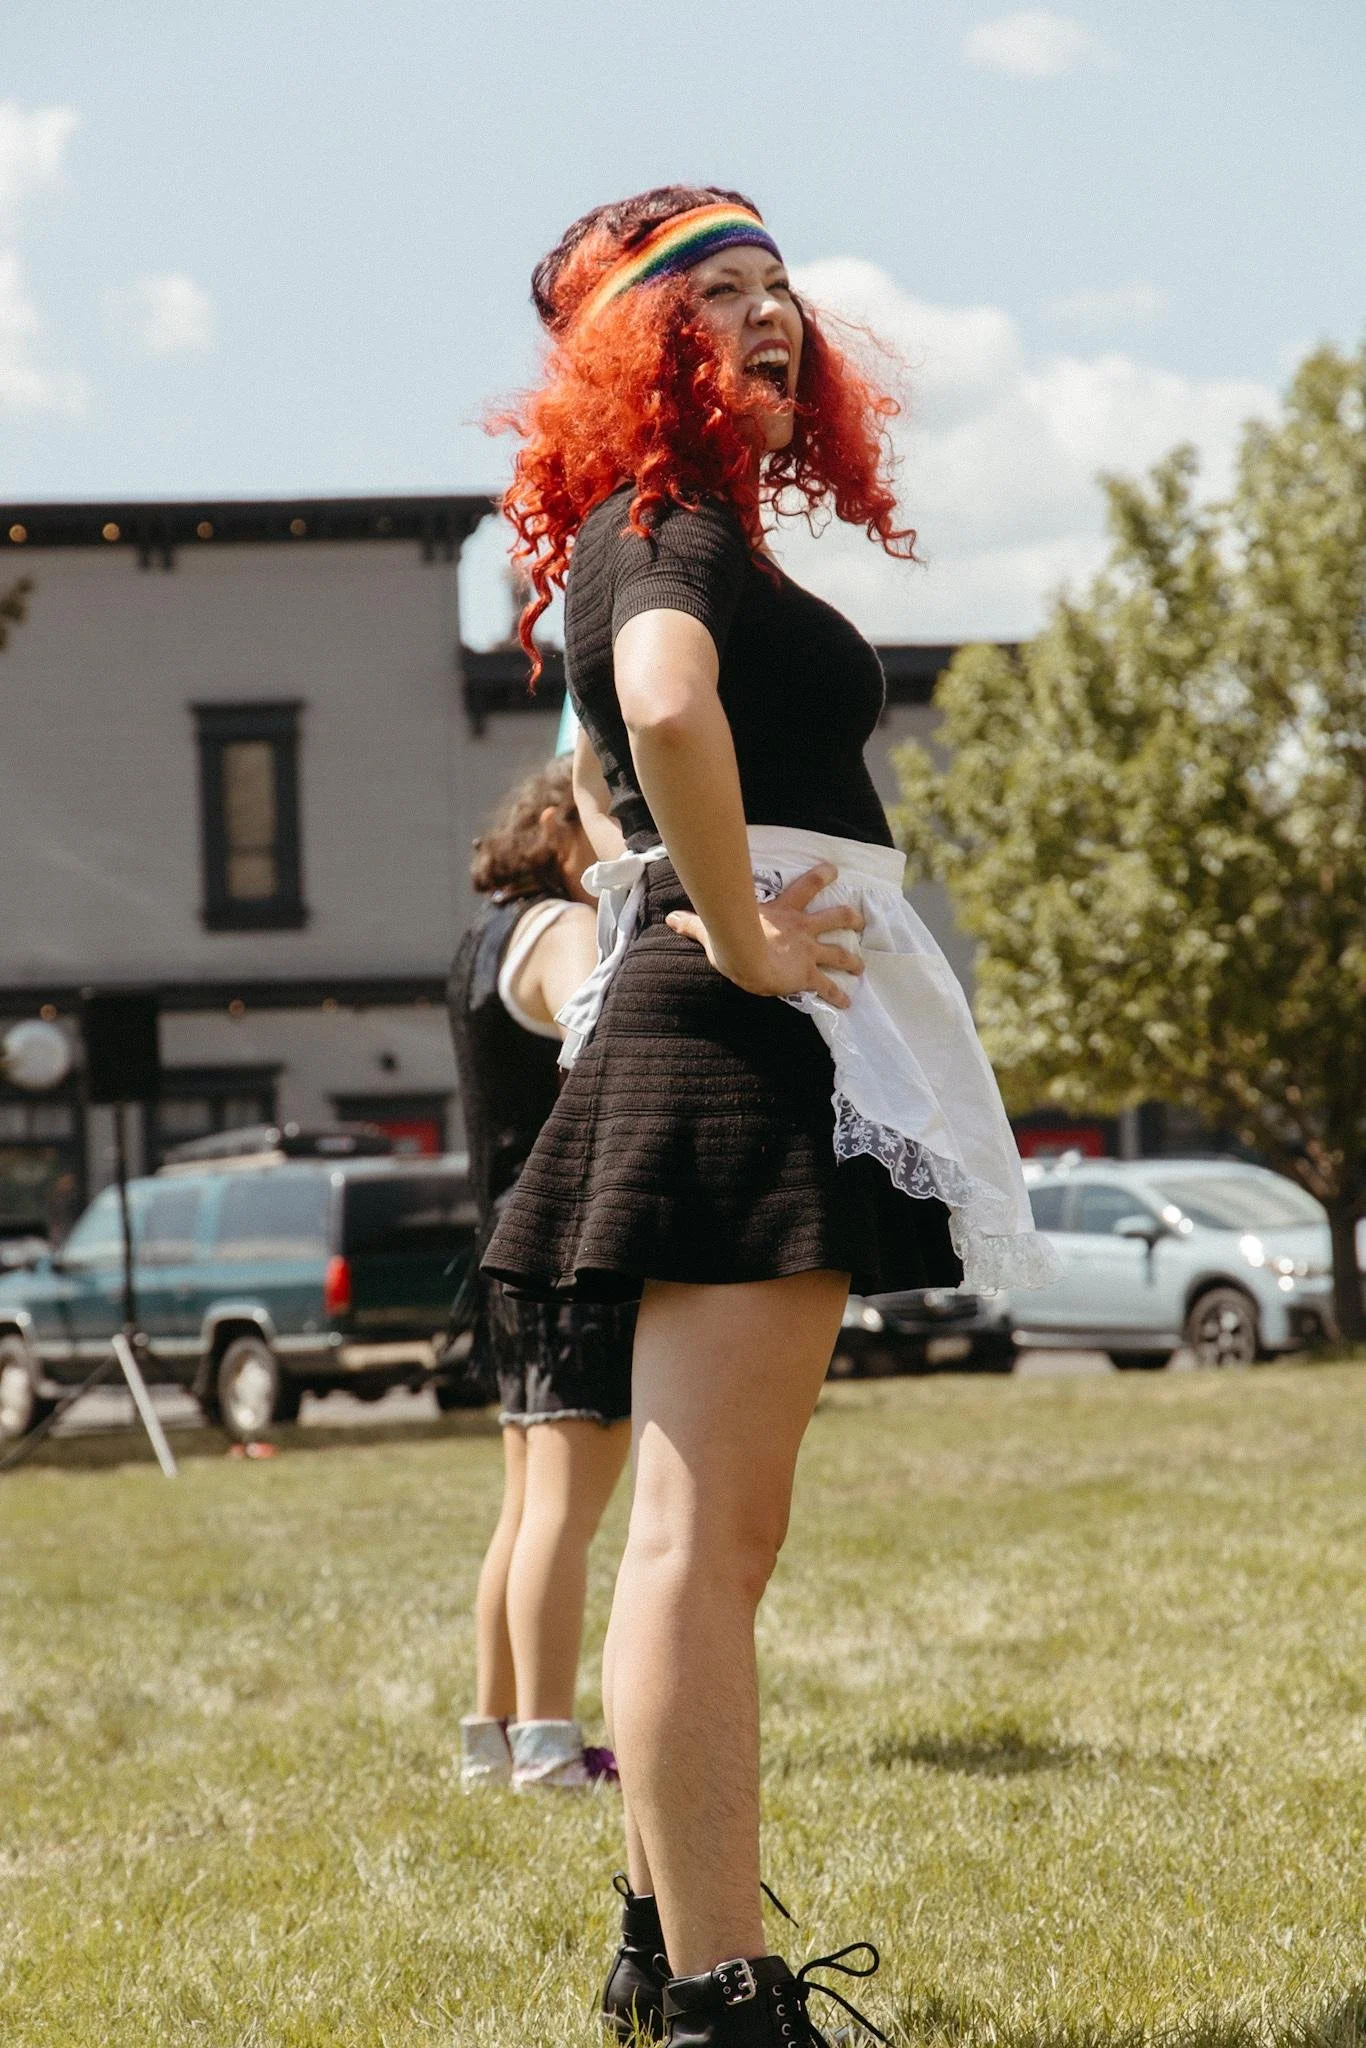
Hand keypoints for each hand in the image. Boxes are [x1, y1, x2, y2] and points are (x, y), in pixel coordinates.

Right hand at [665, 863, 864, 1008]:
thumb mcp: (711, 927)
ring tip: (862, 964)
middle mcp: (801, 929)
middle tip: (860, 918)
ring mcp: (807, 952)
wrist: (746, 955)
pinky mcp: (807, 974)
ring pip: (839, 951)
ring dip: (852, 958)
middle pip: (834, 917)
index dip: (821, 876)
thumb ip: (693, 922)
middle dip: (850, 917)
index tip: (834, 869)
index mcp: (782, 913)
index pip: (806, 887)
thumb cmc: (730, 938)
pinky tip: (848, 1001)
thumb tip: (670, 918)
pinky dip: (838, 995)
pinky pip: (827, 986)